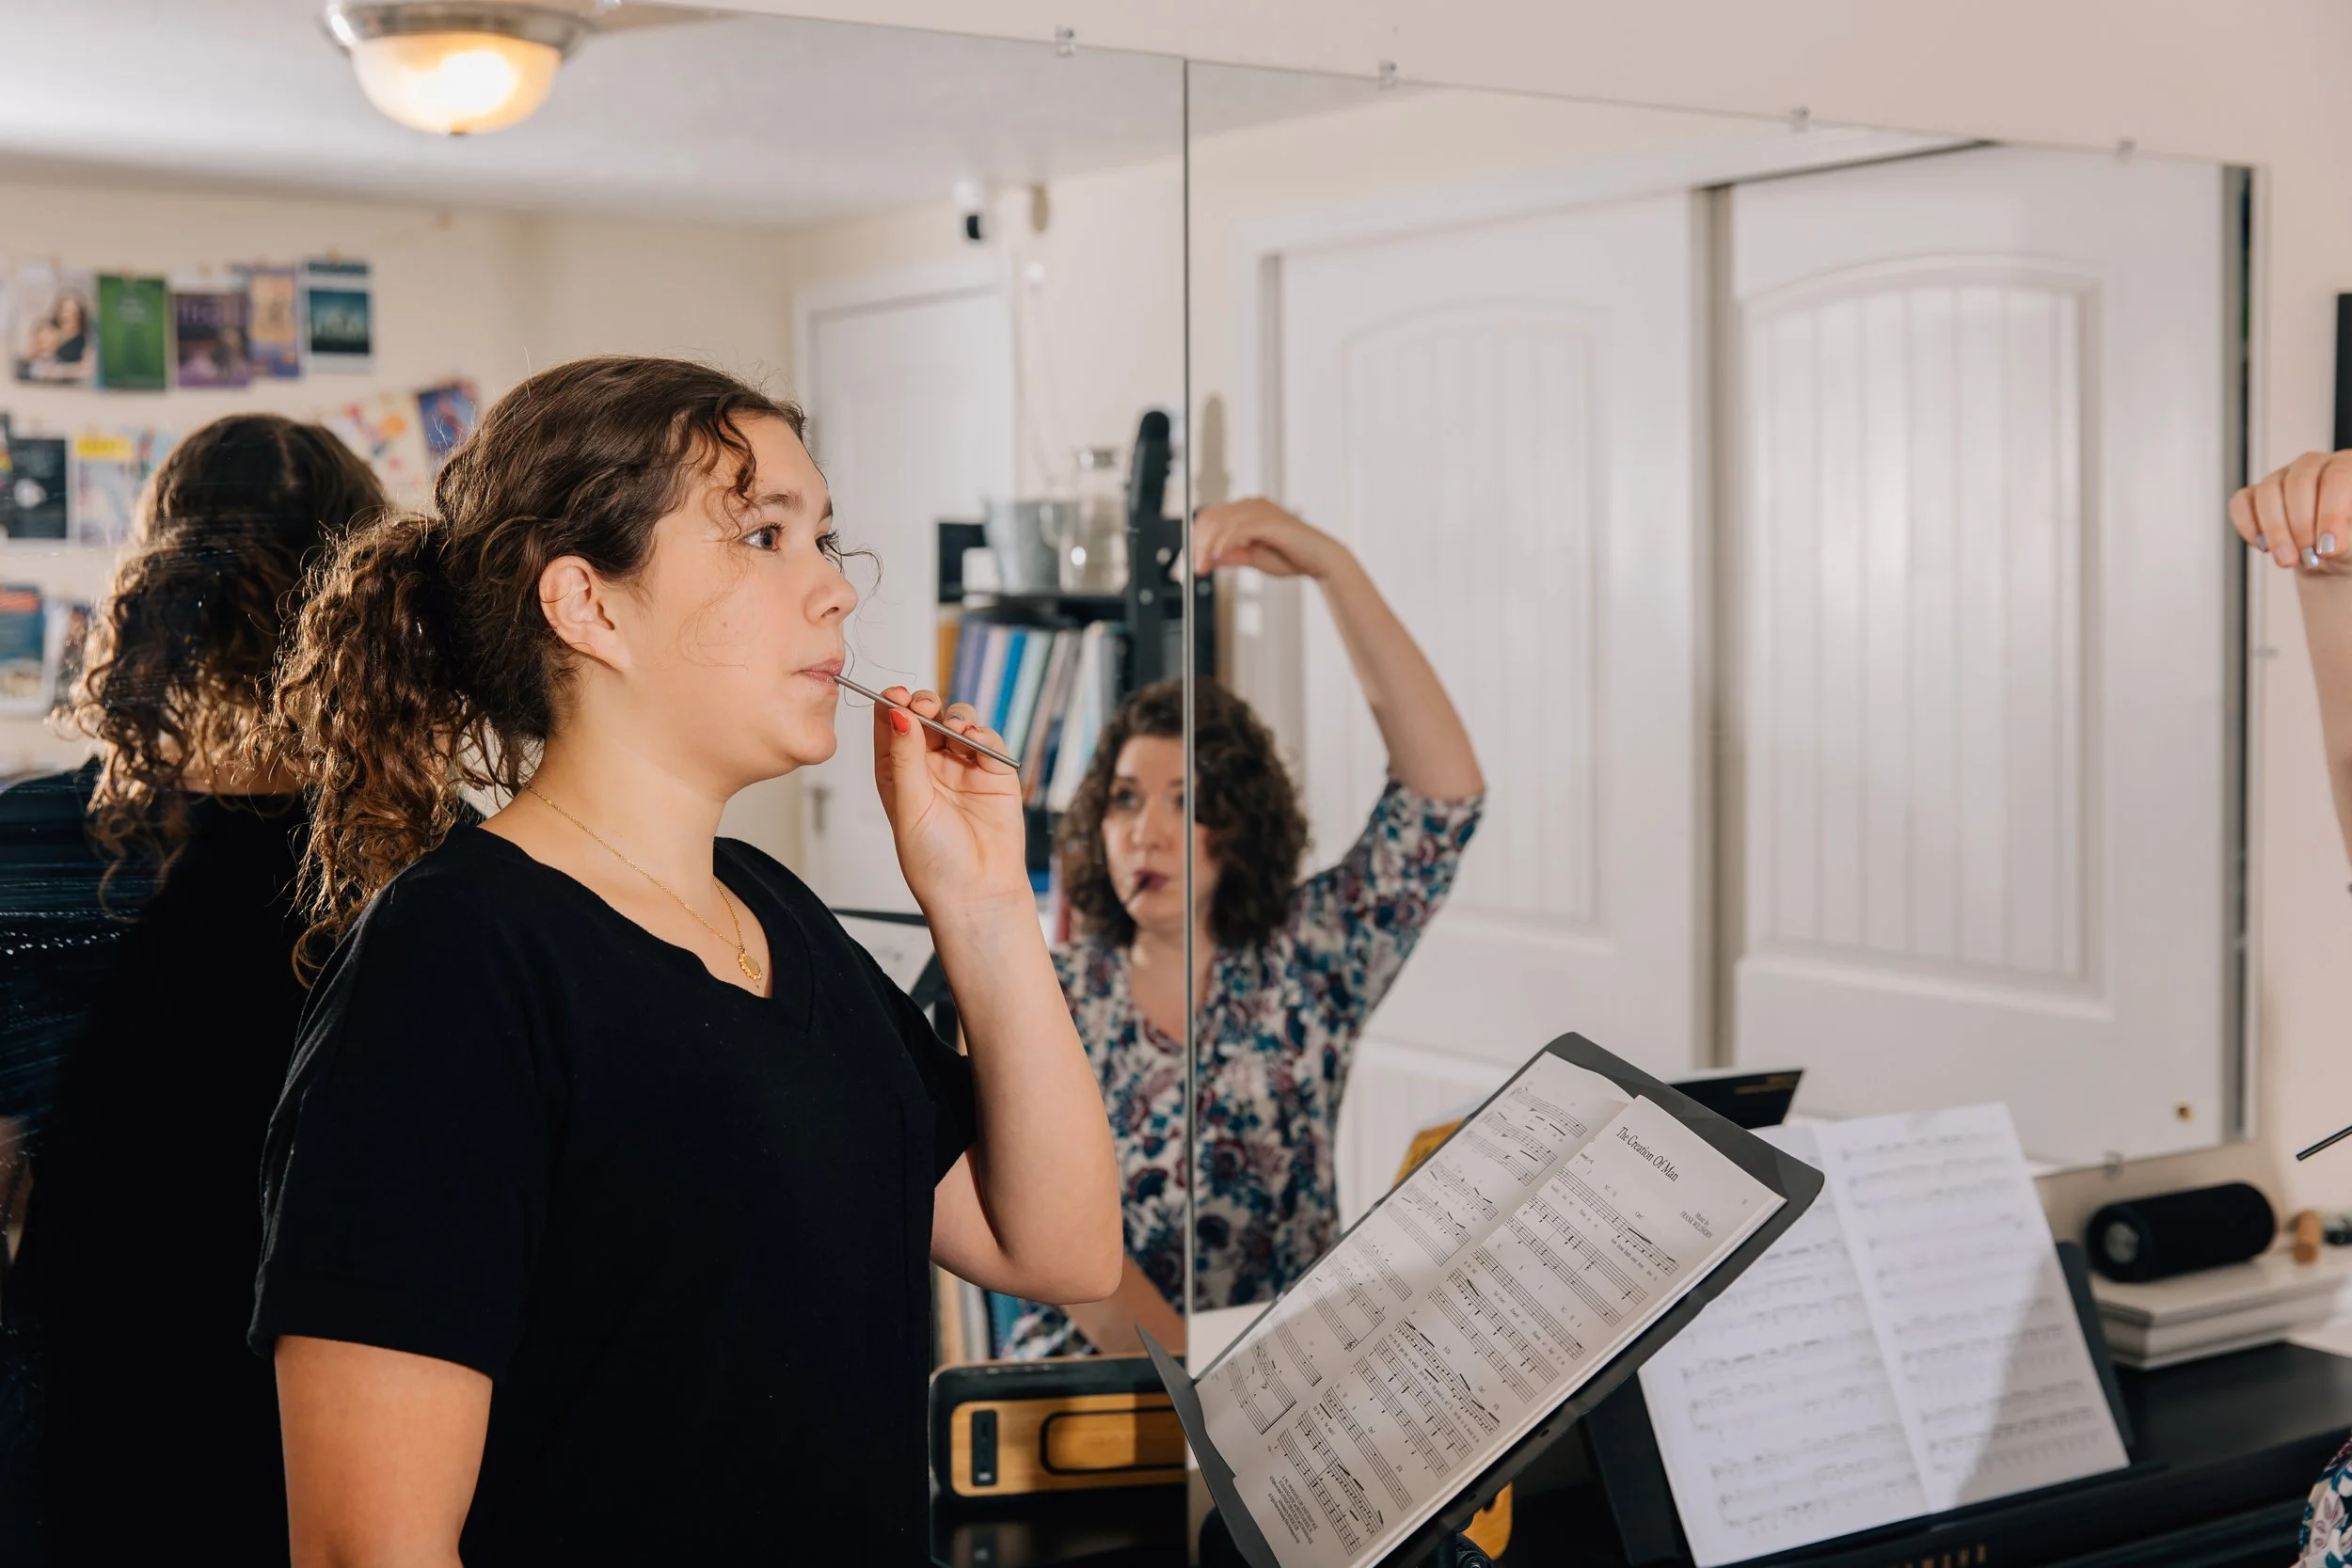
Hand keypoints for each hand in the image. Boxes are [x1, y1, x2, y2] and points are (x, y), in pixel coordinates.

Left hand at [870, 687, 1029, 913]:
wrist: (977, 892)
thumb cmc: (935, 862)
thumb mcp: (909, 805)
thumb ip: (905, 757)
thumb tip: (897, 713)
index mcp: (897, 774)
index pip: (889, 726)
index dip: (890, 705)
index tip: (893, 695)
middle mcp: (928, 767)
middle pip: (924, 717)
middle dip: (923, 704)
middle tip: (923, 706)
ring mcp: (962, 768)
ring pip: (956, 722)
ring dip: (954, 715)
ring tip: (953, 725)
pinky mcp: (993, 772)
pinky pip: (987, 740)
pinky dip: (982, 733)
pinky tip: (975, 741)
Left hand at [1192, 498, 1352, 580]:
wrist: (1319, 561)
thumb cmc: (1290, 556)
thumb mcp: (1251, 556)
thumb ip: (1229, 555)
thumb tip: (1205, 558)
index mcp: (1247, 510)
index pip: (1210, 517)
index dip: (1197, 539)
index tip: (1195, 562)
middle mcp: (1252, 505)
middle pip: (1211, 517)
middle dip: (1199, 544)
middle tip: (1197, 568)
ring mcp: (1261, 510)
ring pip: (1221, 522)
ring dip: (1207, 546)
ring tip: (1204, 566)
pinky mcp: (1269, 520)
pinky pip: (1238, 529)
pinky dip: (1224, 543)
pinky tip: (1218, 555)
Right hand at [2231, 452, 2351, 571]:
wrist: (2330, 555)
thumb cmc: (2349, 542)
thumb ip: (2347, 535)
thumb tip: (2327, 544)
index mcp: (2347, 466)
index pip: (2337, 478)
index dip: (2331, 514)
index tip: (2327, 548)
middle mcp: (2314, 465)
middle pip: (2299, 483)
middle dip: (2300, 526)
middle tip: (2306, 557)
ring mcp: (2282, 476)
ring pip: (2268, 492)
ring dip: (2275, 530)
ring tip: (2286, 559)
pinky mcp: (2256, 493)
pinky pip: (2241, 503)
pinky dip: (2248, 526)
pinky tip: (2262, 545)